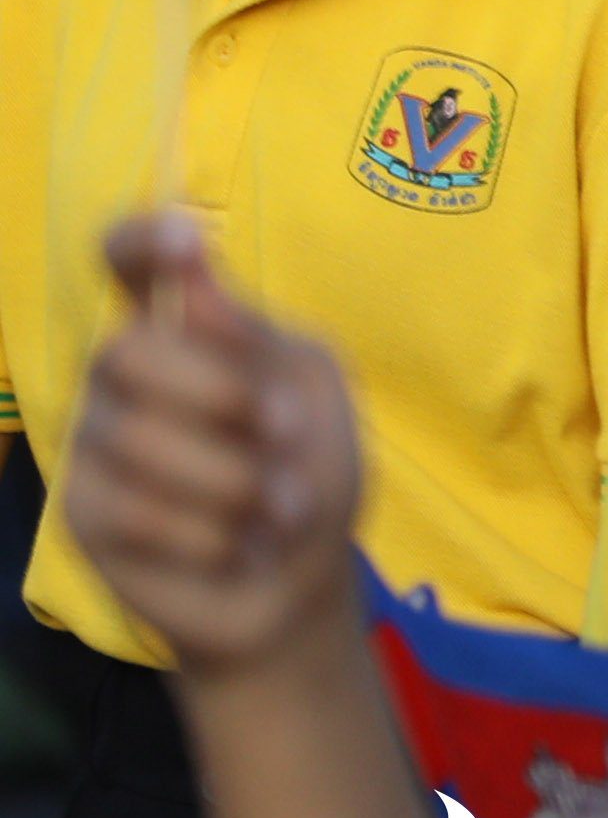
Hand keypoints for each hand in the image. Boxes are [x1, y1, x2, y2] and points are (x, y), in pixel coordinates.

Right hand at [58, 215, 368, 679]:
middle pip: (125, 350)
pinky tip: (240, 545)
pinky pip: (136, 512)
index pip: (129, 266)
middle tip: (285, 430)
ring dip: (235, 479)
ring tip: (282, 507)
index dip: (140, 242)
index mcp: (185, 330)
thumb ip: (261, 344)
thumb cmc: (309, 469)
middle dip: (217, 392)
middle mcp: (124, 376)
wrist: (299, 578)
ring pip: (139, 440)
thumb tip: (198, 287)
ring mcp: (94, 444)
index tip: (186, 239)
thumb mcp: (315, 397)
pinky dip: (211, 533)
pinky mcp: (83, 515)